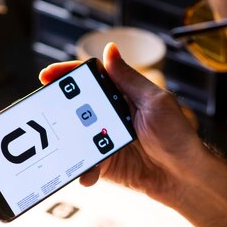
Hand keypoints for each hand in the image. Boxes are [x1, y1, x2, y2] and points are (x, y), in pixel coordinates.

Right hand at [39, 42, 207, 204]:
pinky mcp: (104, 163)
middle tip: (42, 106)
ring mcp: (104, 140)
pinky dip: (83, 169)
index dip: (68, 75)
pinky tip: (87, 173)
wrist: (184, 176)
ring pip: (75, 136)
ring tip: (60, 142)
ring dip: (66, 140)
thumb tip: (110, 50)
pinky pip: (86, 164)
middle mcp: (110, 116)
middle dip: (56, 105)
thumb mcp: (155, 101)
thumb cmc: (177, 135)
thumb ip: (129, 79)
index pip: (90, 80)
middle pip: (76, 106)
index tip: (48, 75)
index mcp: (122, 95)